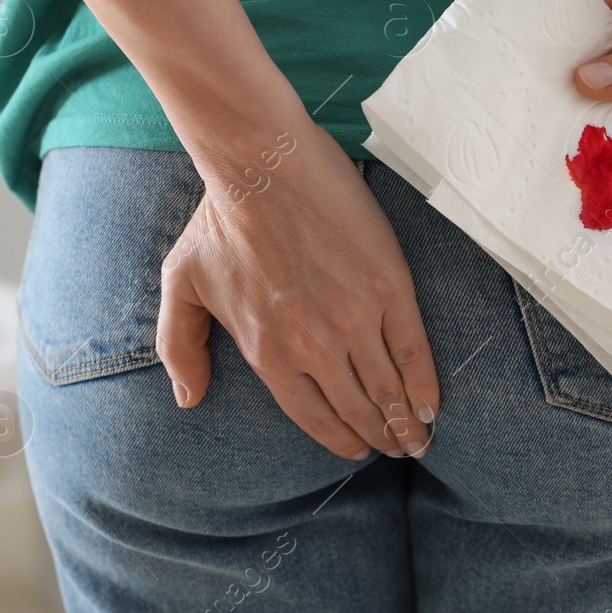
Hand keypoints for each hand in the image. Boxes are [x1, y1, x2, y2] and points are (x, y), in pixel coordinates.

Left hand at [157, 121, 439, 459]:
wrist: (262, 164)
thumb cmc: (219, 219)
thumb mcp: (180, 285)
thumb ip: (179, 348)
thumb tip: (187, 400)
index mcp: (267, 353)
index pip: (311, 416)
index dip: (338, 439)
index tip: (356, 448)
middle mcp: (312, 347)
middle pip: (356, 410)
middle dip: (380, 436)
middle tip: (398, 447)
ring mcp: (354, 319)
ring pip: (388, 389)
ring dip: (407, 420)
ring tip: (418, 435)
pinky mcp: (387, 289)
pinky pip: (413, 351)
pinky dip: (426, 383)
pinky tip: (432, 403)